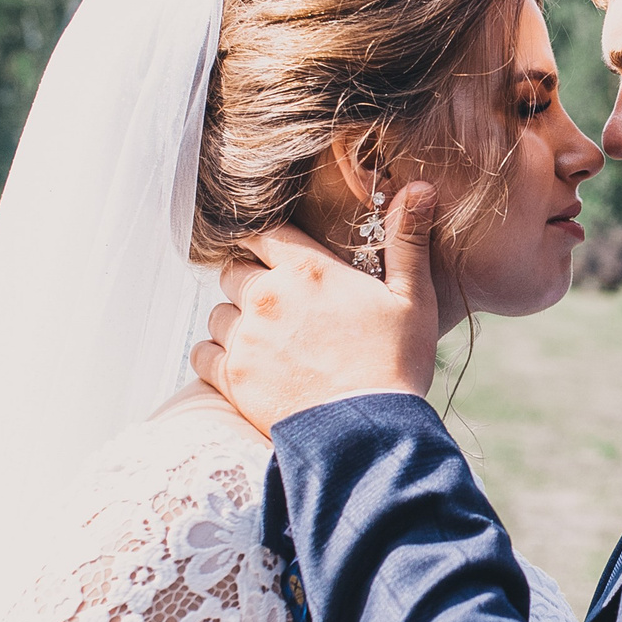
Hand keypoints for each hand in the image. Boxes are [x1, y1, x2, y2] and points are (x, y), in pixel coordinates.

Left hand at [190, 180, 441, 433]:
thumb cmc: (396, 366)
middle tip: (275, 304)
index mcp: (307, 270)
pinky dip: (215, 356)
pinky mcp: (231, 377)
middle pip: (232, 271)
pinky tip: (242, 365)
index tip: (275, 255)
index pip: (263, 233)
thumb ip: (407, 241)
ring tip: (263, 340)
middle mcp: (266, 296)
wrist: (367, 434)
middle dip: (248, 282)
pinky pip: (202, 353)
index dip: (265, 242)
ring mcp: (245, 338)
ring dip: (234, 322)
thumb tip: (419, 187)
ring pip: (217, 314)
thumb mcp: (413, 299)